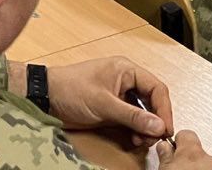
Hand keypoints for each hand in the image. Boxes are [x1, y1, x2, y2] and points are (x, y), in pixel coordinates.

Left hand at [44, 58, 173, 147]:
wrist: (46, 97)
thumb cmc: (70, 90)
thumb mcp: (103, 103)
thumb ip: (132, 115)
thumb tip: (159, 125)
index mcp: (125, 70)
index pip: (157, 88)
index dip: (165, 109)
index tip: (166, 129)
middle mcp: (125, 80)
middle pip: (153, 101)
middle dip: (155, 121)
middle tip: (154, 138)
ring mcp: (119, 94)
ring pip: (144, 113)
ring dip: (146, 128)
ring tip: (142, 141)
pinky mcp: (112, 108)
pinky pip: (132, 119)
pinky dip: (136, 130)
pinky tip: (134, 139)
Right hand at [157, 131, 211, 168]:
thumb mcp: (166, 169)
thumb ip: (165, 155)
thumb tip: (164, 147)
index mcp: (193, 151)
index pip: (186, 134)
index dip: (179, 141)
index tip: (174, 148)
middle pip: (198, 150)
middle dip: (191, 157)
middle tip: (180, 167)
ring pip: (209, 163)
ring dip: (201, 167)